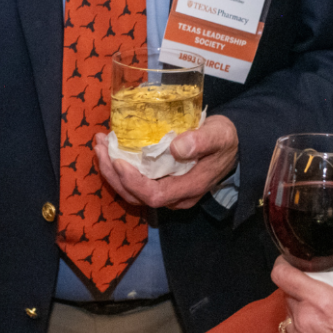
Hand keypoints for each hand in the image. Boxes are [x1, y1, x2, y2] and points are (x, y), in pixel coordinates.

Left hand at [93, 114, 237, 208]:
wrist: (232, 145)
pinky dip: (120, 167)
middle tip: (100, 147)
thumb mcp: (219, 135)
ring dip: (112, 171)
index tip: (119, 161)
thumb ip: (202, 141)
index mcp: (189, 188)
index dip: (133, 182)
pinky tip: (111, 148)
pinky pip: (135, 182)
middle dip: (114, 174)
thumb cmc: (225, 140)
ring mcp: (167, 190)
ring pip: (132, 191)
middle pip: (136, 196)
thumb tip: (177, 147)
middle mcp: (175, 196)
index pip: (154, 195)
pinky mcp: (161, 181)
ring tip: (101, 145)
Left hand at [272, 231, 332, 332]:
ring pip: (290, 314)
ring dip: (303, 310)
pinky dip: (304, 329)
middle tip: (325, 291)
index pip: (282, 275)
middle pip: (288, 292)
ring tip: (328, 314)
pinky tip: (326, 331)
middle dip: (302, 288)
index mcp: (321, 302)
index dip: (284, 263)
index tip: (293, 260)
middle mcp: (305, 321)